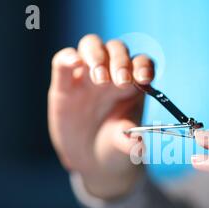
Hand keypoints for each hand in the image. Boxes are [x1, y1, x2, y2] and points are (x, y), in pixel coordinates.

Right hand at [48, 35, 153, 198]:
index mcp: (134, 85)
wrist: (91, 161)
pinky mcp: (64, 84)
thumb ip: (130, 143)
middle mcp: (112, 74)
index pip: (142, 63)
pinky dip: (68, 58)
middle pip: (118, 50)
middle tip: (121, 81)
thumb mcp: (124, 147)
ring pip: (92, 46)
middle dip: (120, 62)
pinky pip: (64, 61)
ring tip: (99, 79)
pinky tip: (74, 63)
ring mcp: (87, 76)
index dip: (144, 66)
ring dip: (97, 56)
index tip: (144, 79)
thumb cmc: (115, 148)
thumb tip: (139, 144)